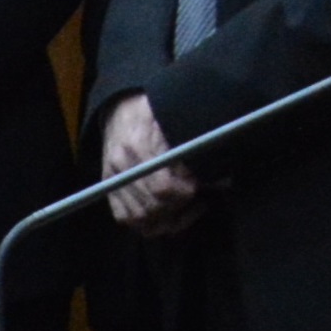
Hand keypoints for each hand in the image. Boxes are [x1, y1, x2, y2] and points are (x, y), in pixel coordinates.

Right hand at [98, 91, 204, 233]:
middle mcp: (121, 166)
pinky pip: (124, 217)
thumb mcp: (175, 121)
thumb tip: (221, 180)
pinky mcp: (108, 187)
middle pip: (153, 207)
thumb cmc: (154, 113)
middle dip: (180, 208)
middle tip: (196, 199)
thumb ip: (196, 148)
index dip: (187, 193)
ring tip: (184, 207)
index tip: (200, 187)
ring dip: (167, 220)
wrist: (121, 109)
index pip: (163, 187)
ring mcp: (112, 179)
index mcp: (138, 146)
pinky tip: (164, 212)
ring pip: (140, 218)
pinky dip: (146, 222)